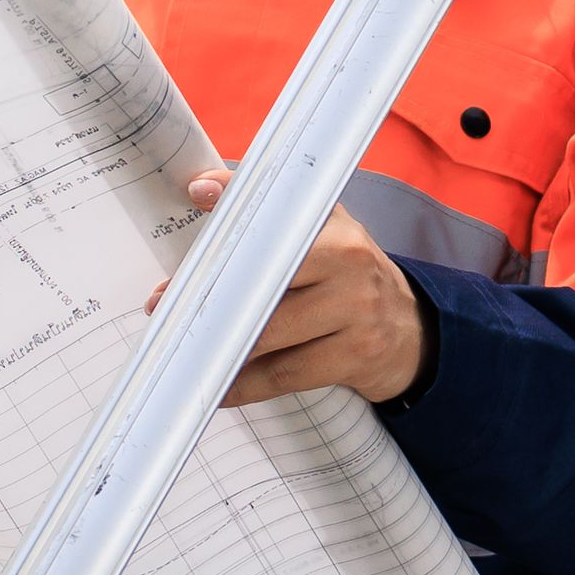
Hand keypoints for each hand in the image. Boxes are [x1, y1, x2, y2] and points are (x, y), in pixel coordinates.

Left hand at [160, 162, 436, 409]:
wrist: (409, 330)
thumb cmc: (347, 277)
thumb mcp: (324, 234)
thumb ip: (271, 211)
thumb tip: (203, 189)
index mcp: (337, 229)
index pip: (279, 217)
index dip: (236, 209)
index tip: (196, 196)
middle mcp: (351, 264)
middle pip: (265, 281)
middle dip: (210, 296)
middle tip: (165, 307)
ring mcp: (358, 312)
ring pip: (270, 333)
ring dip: (220, 346)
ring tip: (186, 347)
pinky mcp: (356, 356)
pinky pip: (285, 375)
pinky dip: (245, 384)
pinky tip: (219, 385)